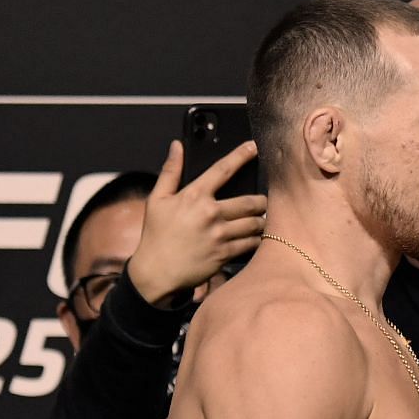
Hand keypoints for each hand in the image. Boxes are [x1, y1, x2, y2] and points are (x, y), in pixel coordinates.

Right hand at [124, 139, 266, 307]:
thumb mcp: (157, 199)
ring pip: (254, 223)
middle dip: (261, 200)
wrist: (156, 272)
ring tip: (259, 220)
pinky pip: (250, 243)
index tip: (253, 147)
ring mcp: (219, 235)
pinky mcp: (225, 254)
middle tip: (262, 201)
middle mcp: (210, 213)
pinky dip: (255, 239)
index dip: (241, 155)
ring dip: (260, 220)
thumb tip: (177, 146)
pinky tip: (254, 238)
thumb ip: (170, 171)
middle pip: (250, 201)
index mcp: (194, 196)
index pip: (223, 169)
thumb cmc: (156, 235)